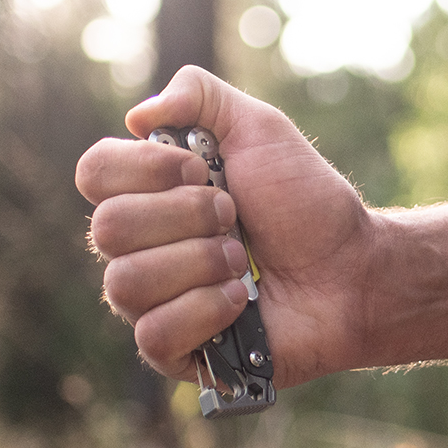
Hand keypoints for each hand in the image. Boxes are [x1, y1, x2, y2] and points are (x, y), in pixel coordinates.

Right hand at [76, 65, 378, 386]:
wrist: (353, 269)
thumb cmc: (307, 204)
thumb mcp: (260, 128)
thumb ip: (199, 95)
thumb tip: (136, 116)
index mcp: (148, 194)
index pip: (94, 172)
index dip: (146, 169)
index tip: (201, 168)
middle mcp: (139, 248)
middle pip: (107, 229)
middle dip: (187, 217)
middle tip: (236, 218)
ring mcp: (153, 302)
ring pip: (125, 284)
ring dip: (200, 263)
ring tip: (243, 261)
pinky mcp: (175, 353)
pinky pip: (153, 334)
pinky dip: (206, 310)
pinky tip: (242, 303)